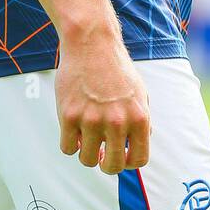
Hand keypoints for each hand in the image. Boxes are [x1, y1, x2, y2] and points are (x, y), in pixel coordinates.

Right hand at [55, 32, 150, 173]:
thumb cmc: (116, 68)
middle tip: (100, 154)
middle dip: (106, 164)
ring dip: (86, 153)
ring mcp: (91, 119)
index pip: (138, 160)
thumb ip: (141, 120)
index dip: (128, 162)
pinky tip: (73, 129)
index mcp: (139, 117)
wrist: (92, 42)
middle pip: (112, 166)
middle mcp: (117, 122)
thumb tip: (139, 144)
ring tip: (86, 137)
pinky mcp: (68, 115)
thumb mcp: (139, 93)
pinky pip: (67, 148)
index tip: (119, 155)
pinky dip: (69, 143)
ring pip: (86, 160)